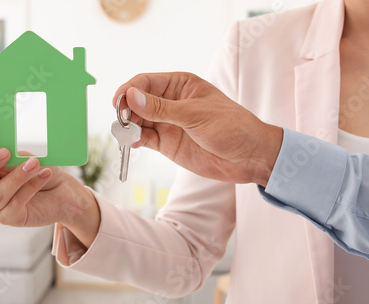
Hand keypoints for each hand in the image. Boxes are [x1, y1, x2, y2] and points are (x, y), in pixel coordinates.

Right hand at [0, 136, 99, 246]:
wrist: (63, 191)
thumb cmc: (41, 171)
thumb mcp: (26, 158)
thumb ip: (12, 157)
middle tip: (6, 153)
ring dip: (16, 177)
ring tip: (34, 163)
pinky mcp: (10, 218)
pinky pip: (16, 202)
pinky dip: (31, 186)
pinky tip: (45, 174)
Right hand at [114, 72, 282, 186]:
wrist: (248, 157)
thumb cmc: (231, 126)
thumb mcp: (195, 114)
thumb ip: (161, 108)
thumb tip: (131, 96)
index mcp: (180, 85)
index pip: (146, 82)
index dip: (130, 90)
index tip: (119, 102)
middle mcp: (170, 102)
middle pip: (138, 101)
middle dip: (127, 109)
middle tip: (121, 121)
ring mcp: (168, 123)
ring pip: (139, 121)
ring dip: (129, 126)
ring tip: (125, 134)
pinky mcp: (167, 143)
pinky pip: (145, 138)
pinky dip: (135, 140)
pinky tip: (133, 142)